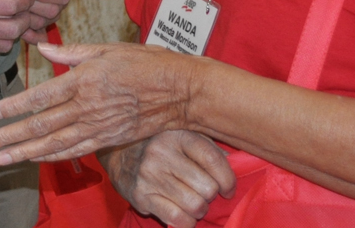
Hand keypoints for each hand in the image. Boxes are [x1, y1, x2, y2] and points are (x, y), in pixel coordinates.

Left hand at [0, 42, 198, 163]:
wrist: (181, 91)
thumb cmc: (146, 63)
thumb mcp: (107, 48)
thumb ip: (72, 52)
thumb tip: (43, 50)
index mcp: (83, 80)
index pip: (39, 97)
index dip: (12, 107)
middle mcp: (86, 107)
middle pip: (40, 126)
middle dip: (8, 137)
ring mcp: (98, 126)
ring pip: (53, 144)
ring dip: (23, 153)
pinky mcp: (108, 139)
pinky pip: (75, 151)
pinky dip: (52, 157)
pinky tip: (34, 160)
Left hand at [8, 0, 70, 43]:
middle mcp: (59, 5)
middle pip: (52, 12)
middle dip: (32, 5)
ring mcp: (50, 19)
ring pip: (42, 23)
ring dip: (25, 15)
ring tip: (11, 5)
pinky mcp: (40, 30)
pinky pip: (39, 38)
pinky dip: (30, 36)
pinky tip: (20, 31)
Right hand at [101, 132, 234, 227]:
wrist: (120, 153)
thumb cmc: (162, 146)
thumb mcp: (185, 136)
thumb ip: (209, 148)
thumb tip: (234, 164)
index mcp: (177, 135)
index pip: (214, 160)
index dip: (228, 180)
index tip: (227, 188)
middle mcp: (162, 153)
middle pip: (207, 188)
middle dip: (210, 196)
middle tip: (202, 193)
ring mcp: (149, 175)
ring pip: (195, 206)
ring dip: (199, 209)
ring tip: (192, 202)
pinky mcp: (141, 196)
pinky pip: (177, 220)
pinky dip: (186, 222)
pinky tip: (182, 213)